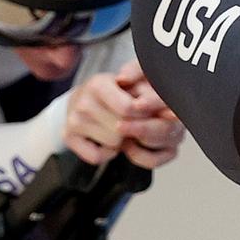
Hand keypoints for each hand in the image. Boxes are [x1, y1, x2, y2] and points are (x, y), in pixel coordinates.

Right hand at [64, 60, 181, 167]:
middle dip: (132, 128)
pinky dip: (106, 153)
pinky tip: (105, 139)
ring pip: (113, 145)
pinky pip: (96, 157)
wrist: (80, 98)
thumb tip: (172, 115)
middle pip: (122, 130)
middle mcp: (82, 102)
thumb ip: (152, 94)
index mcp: (98, 84)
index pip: (129, 109)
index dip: (142, 115)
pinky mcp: (67, 138)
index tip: (145, 113)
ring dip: (120, 141)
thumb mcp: (132, 81)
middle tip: (129, 120)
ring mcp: (73, 122)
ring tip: (115, 127)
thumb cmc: (112, 91)